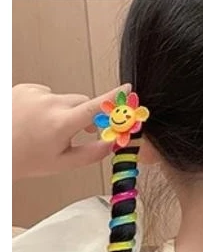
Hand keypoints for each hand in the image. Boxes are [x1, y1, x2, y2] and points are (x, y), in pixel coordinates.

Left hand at [12, 83, 130, 180]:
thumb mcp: (62, 163)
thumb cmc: (24, 159)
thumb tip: (113, 144)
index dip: (114, 97)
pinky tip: (34, 119)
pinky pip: (46, 93)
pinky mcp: (25, 88)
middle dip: (84, 115)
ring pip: (63, 99)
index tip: (128, 89)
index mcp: (61, 124)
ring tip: (45, 128)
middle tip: (76, 132)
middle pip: (82, 102)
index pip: (96, 106)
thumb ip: (93, 153)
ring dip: (62, 111)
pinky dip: (45, 105)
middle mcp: (49, 104)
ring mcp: (35, 94)